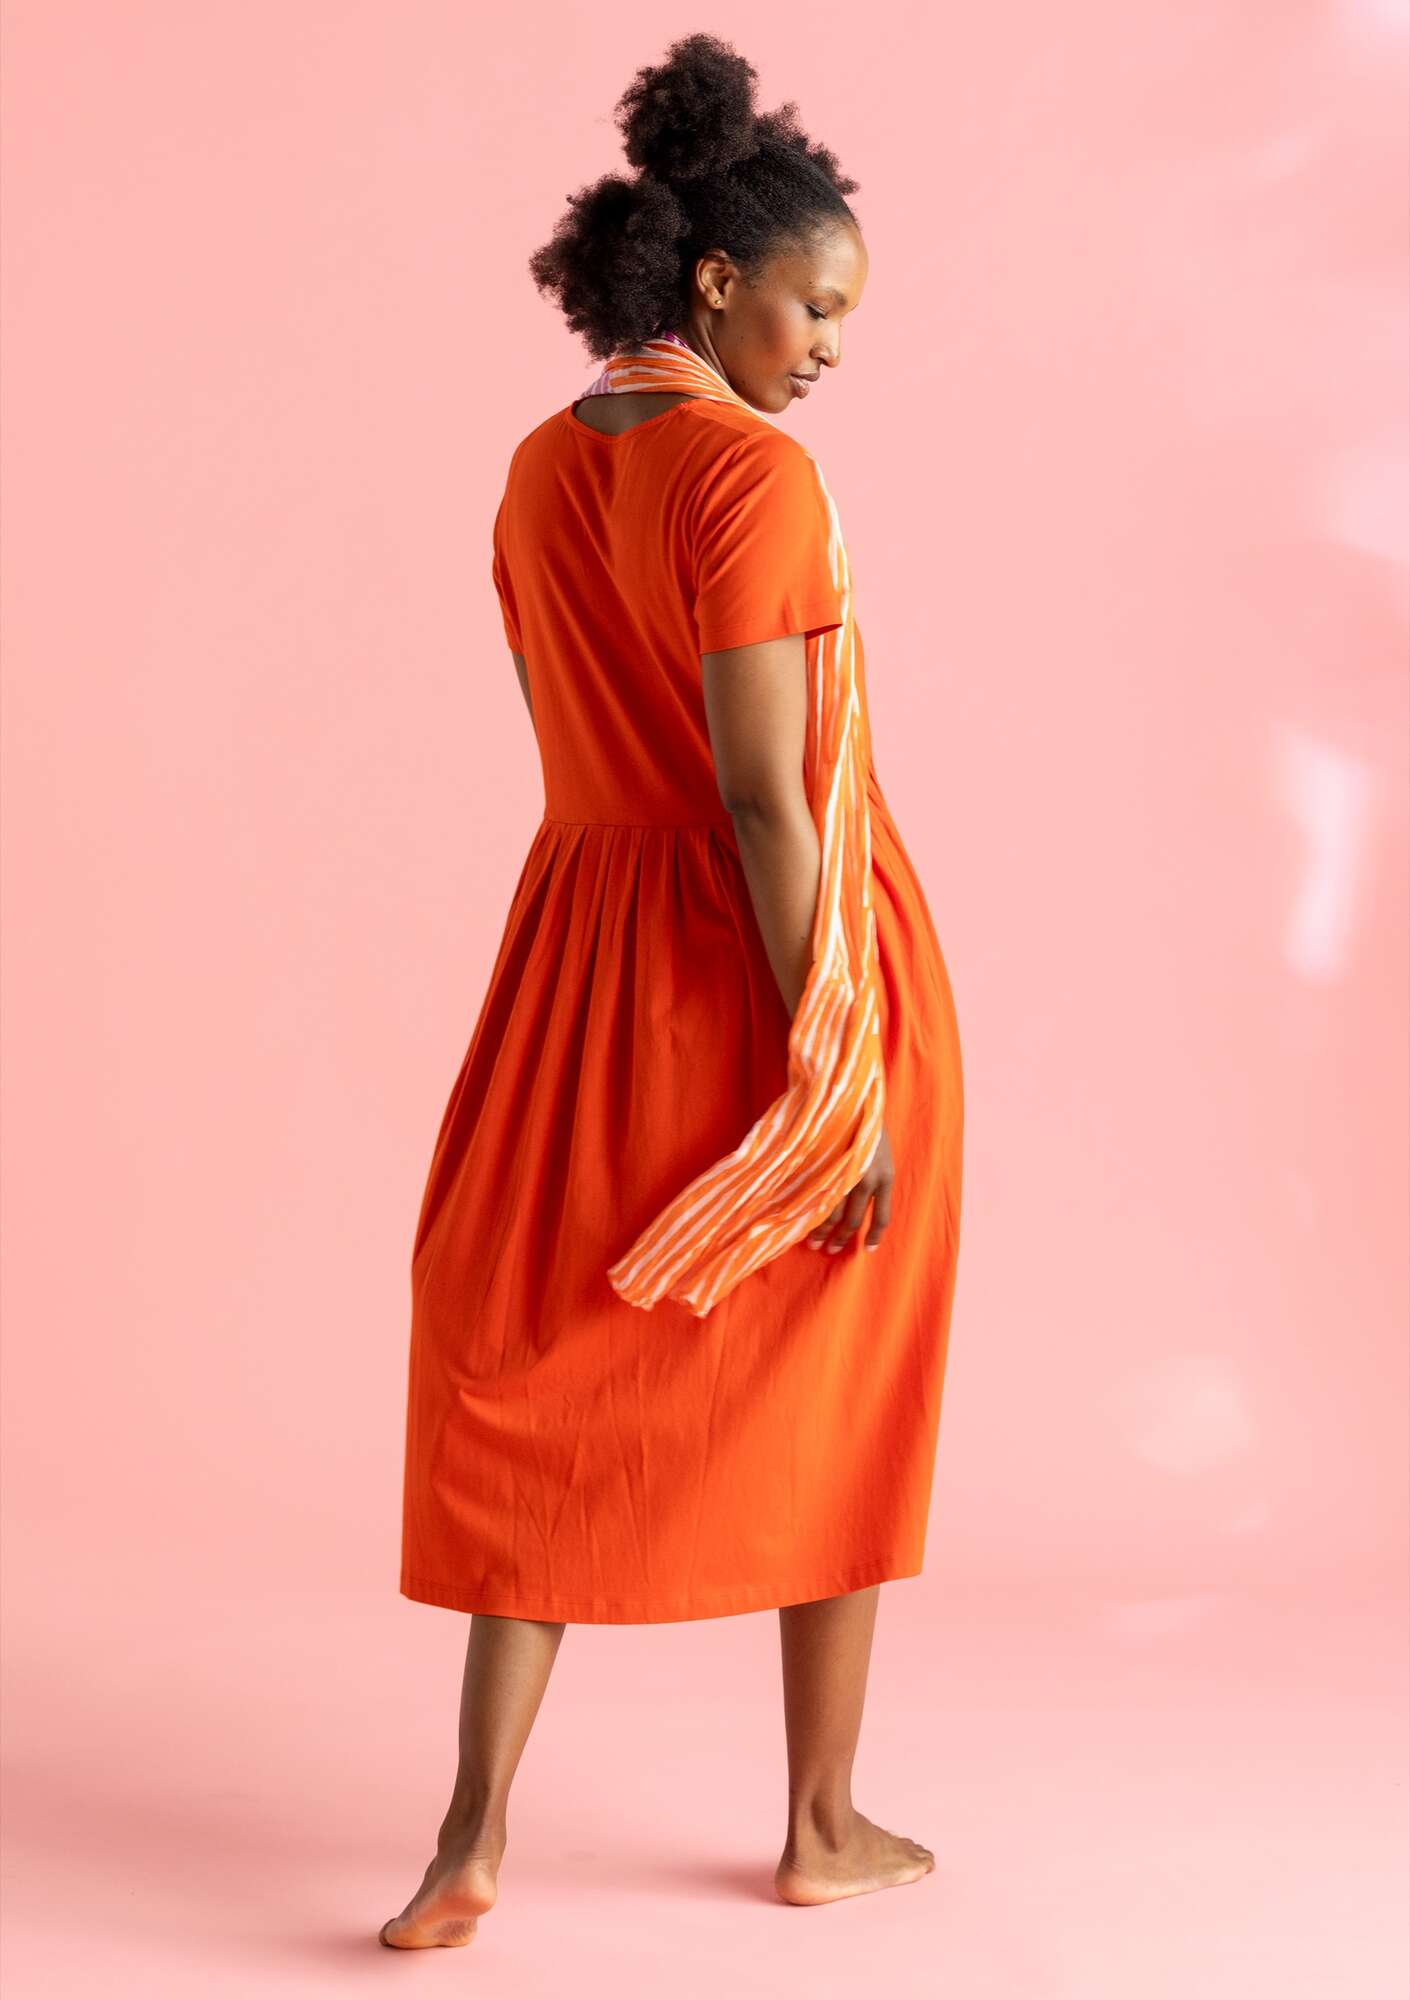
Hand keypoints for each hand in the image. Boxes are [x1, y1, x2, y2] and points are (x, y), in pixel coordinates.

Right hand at [806, 1120, 893, 1255]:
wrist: (852, 1093)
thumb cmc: (865, 1120)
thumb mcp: (879, 1150)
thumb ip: (874, 1175)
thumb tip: (860, 1205)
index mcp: (886, 1176)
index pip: (882, 1217)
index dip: (874, 1236)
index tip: (867, 1250)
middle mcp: (868, 1179)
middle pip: (853, 1221)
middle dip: (840, 1239)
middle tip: (830, 1251)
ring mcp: (844, 1173)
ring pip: (832, 1213)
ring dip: (821, 1231)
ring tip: (812, 1243)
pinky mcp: (824, 1166)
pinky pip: (816, 1197)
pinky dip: (810, 1212)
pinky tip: (803, 1220)